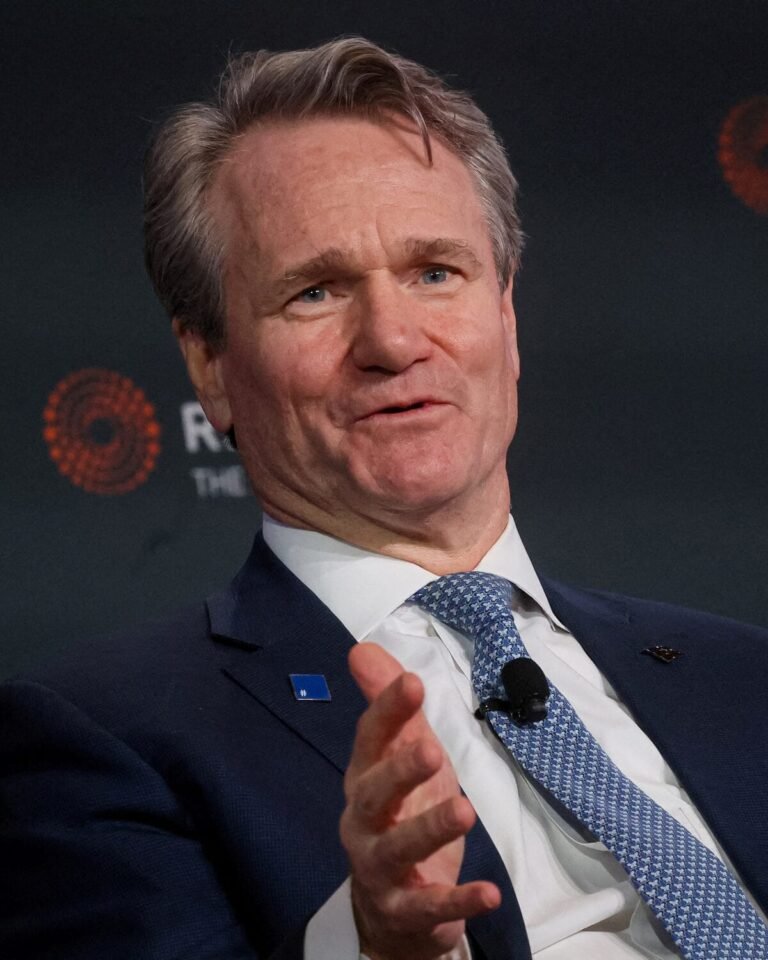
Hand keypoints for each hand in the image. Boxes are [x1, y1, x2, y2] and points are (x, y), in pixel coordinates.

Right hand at [340, 643, 500, 959]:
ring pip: (398, 849)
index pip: (370, 740)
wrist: (391, 909)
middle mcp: (364, 821)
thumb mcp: (401, 756)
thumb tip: (361, 648)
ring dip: (430, 829)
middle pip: (373, 795)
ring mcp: (381, 869)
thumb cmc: (401, 814)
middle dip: (400, 771)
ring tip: (465, 809)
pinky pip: (430, 906)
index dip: (388, 711)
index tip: (412, 682)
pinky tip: (490, 893)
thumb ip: (391, 708)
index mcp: (365, 778)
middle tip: (432, 750)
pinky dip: (458, 901)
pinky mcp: (406, 910)